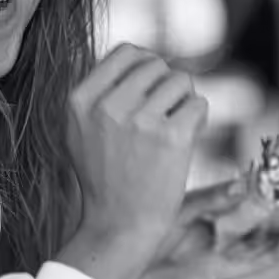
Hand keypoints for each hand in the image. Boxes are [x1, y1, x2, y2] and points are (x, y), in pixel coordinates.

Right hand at [56, 44, 207, 278]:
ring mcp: (139, 120)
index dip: (147, 65)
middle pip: (157, 64)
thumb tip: (140, 56)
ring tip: (174, 128)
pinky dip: (198, 120)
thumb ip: (100, 92)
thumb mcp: (80, 131)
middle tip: (165, 114)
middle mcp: (107, 106)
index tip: (152, 88)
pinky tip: (185, 140)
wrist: (120, 226)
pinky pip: (198, 104)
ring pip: (182, 81)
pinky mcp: (171, 136)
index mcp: (80, 101)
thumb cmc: (105, 179)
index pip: (127, 53)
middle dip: (168, 85)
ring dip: (185, 101)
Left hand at [130, 177, 278, 278]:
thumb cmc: (142, 242)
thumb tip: (239, 185)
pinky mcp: (219, 272)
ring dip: (270, 225)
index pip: (232, 191)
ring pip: (252, 237)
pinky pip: (251, 263)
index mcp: (198, 209)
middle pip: (247, 213)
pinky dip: (272, 254)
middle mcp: (210, 229)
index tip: (270, 169)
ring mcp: (216, 251)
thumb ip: (210, 200)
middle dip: (266, 201)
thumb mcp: (179, 211)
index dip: (252, 181)